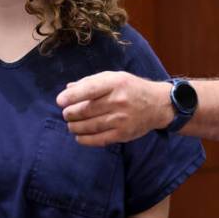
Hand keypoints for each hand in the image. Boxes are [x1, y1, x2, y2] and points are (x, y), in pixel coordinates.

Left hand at [57, 72, 171, 145]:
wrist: (158, 105)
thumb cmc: (131, 88)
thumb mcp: (114, 77)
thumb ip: (91, 82)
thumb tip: (68, 89)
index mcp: (115, 83)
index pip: (90, 90)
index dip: (72, 96)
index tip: (60, 101)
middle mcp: (118, 101)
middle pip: (86, 110)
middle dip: (70, 113)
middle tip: (66, 114)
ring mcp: (121, 119)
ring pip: (90, 126)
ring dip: (75, 126)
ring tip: (71, 124)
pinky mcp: (123, 134)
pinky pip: (99, 139)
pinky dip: (85, 139)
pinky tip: (78, 136)